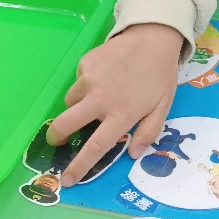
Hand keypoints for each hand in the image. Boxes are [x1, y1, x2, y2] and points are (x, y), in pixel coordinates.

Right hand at [46, 23, 182, 185]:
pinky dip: (85, 85)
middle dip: (56, 137)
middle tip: (57, 141)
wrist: (153, 37)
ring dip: (77, 106)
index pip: (96, 146)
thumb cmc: (160, 76)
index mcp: (121, 114)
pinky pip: (78, 81)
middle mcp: (101, 99)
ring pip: (70, 101)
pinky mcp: (85, 63)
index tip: (66, 180)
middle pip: (66, 124)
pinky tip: (103, 77)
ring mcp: (90, 79)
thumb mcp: (162, 107)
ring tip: (96, 98)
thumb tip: (132, 154)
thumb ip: (148, 132)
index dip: (79, 166)